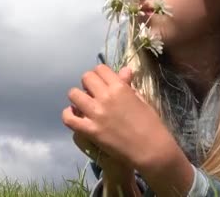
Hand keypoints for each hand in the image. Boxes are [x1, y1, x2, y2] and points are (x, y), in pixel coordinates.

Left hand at [62, 64, 176, 172]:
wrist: (150, 149)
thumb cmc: (151, 123)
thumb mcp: (141, 99)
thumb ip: (128, 85)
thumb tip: (124, 70)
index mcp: (120, 87)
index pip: (100, 69)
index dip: (100, 74)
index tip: (103, 82)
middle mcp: (105, 96)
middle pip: (86, 78)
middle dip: (89, 83)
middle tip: (94, 93)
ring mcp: (95, 114)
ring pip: (74, 94)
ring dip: (78, 97)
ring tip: (84, 104)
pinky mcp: (90, 130)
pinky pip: (69, 118)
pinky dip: (68, 115)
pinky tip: (74, 115)